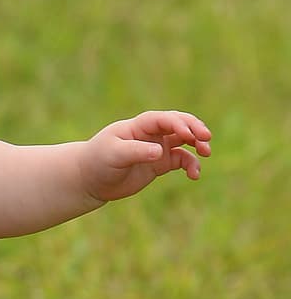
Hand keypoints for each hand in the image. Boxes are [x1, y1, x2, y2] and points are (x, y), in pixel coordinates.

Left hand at [78, 110, 211, 202]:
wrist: (91, 179)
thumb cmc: (98, 161)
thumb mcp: (114, 155)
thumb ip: (136, 151)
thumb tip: (160, 152)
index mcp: (139, 126)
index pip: (164, 119)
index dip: (178, 124)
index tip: (189, 135)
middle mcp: (151, 133)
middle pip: (179, 124)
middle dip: (194, 128)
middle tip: (206, 138)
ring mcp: (157, 147)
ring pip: (184, 141)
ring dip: (197, 144)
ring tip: (206, 153)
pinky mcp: (160, 163)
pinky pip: (182, 160)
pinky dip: (191, 165)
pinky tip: (194, 175)